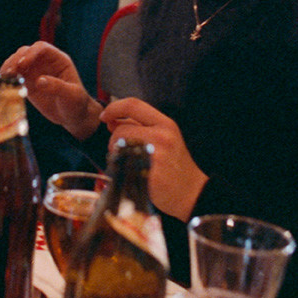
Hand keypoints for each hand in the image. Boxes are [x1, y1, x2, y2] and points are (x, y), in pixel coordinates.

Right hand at [0, 42, 102, 138]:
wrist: (73, 117)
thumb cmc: (76, 104)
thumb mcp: (71, 95)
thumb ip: (57, 87)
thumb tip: (40, 81)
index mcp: (58, 60)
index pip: (41, 48)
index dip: (31, 53)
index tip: (23, 64)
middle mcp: (44, 63)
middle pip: (25, 53)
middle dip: (15, 60)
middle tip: (9, 73)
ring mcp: (34, 72)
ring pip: (16, 63)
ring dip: (8, 68)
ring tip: (2, 78)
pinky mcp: (27, 84)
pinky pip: (13, 77)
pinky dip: (5, 78)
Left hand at [100, 98, 207, 220]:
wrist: (192, 192)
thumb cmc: (175, 165)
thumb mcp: (165, 138)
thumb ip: (140, 126)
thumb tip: (112, 120)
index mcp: (166, 124)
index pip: (133, 105)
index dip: (114, 108)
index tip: (105, 116)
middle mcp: (162, 136)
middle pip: (121, 129)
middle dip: (113, 139)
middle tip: (117, 149)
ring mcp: (156, 155)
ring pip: (120, 146)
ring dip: (115, 153)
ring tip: (124, 160)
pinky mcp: (149, 173)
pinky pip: (123, 165)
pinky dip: (119, 167)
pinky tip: (127, 172)